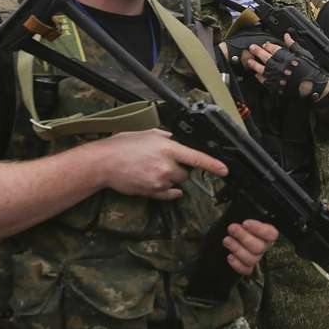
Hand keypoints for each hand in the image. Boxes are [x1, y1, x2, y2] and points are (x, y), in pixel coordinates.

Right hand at [95, 128, 227, 200]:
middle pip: (186, 173)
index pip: (196, 158)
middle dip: (180, 169)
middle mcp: (166, 166)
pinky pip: (169, 195)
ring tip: (153, 170)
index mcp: (168, 148)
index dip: (212, 165)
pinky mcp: (152, 192)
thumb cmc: (123, 145)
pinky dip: (168, 191)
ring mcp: (159, 181)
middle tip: (164, 162)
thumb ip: (166, 137)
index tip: (224, 171)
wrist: (103, 163)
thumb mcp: (148, 133)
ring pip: (177, 183)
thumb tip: (176, 139)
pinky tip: (159, 182)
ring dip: (171, 178)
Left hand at [223, 219, 278, 274]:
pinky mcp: (247, 267)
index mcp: (266, 233)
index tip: (245, 223)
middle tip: (232, 228)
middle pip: (259, 247)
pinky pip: (246, 270)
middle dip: (243, 237)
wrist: (227, 233)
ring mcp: (256, 257)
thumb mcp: (242, 216)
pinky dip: (237, 264)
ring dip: (237, 249)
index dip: (259, 229)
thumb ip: (246, 215)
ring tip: (227, 240)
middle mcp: (263, 246)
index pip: (271, 234)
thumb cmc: (237, 224)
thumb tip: (244, 213)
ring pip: (252, 259)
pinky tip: (229, 256)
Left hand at [242, 33, 328, 99]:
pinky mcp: (278, 87)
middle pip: (266, 58)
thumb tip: (286, 35)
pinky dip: (260, 78)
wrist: (314, 87)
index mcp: (288, 58)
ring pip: (263, 70)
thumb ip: (293, 45)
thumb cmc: (312, 70)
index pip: (274, 49)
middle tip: (252, 48)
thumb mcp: (304, 54)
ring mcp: (278, 77)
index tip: (265, 44)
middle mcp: (281, 67)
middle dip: (257, 52)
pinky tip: (257, 74)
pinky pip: (265, 81)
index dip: (268, 46)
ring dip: (255, 65)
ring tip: (249, 61)